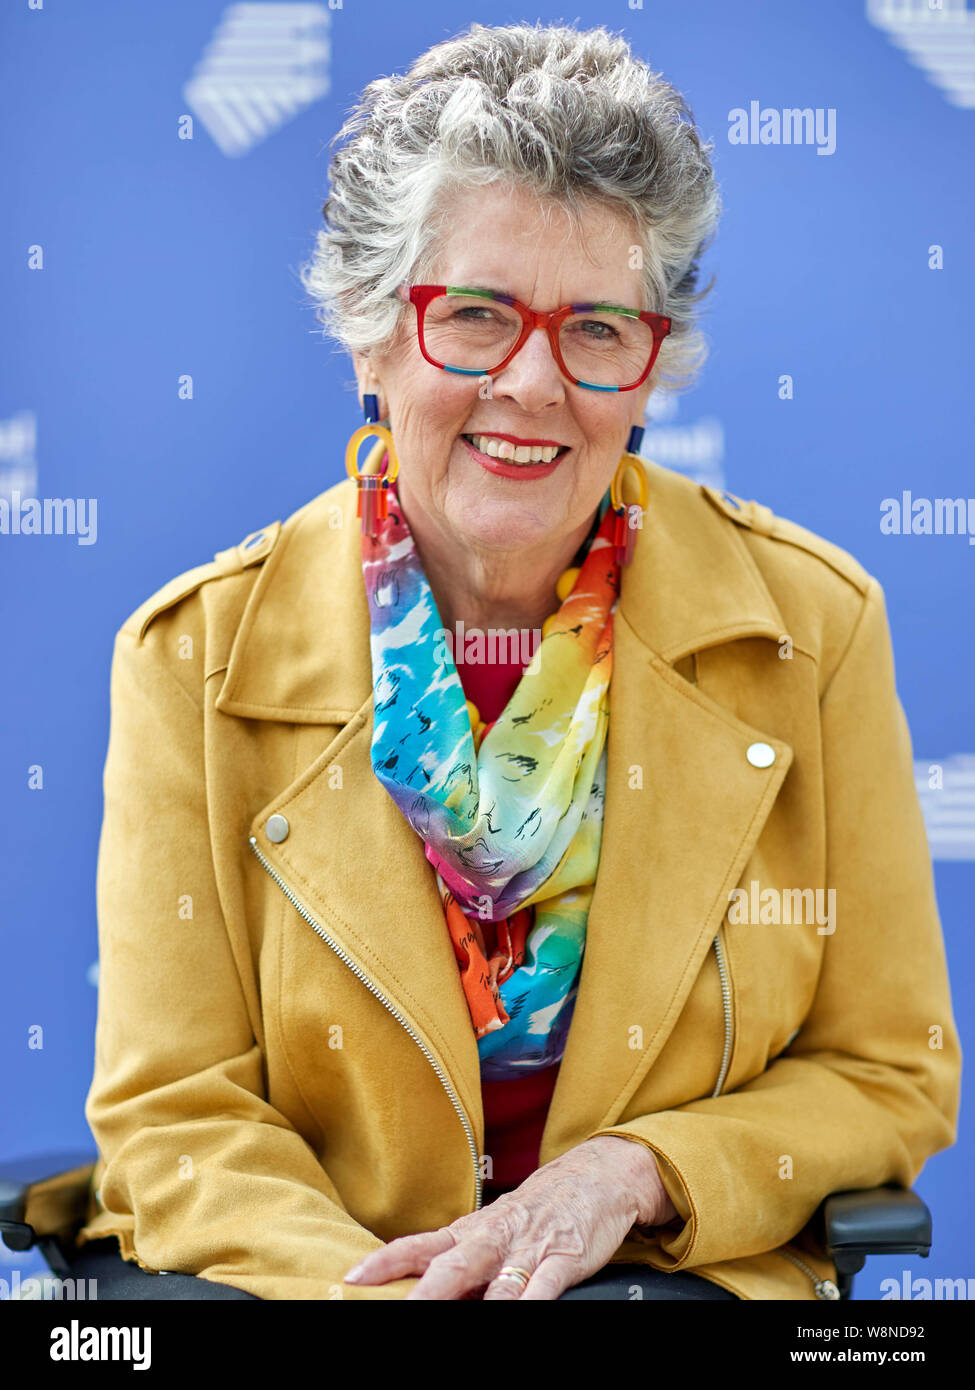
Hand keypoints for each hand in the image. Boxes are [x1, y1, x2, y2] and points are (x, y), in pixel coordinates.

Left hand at [343, 1135, 679, 1299]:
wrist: (593, 1177)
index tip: (353, 1278)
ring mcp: (529, 1248)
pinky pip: (544, 1287)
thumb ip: (457, 1261)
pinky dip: (529, 1303)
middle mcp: (493, 1239)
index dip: (386, 1262)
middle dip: (424, 1294)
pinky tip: (517, 1314)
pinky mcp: (564, 1259)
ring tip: (445, 1319)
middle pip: (452, 1267)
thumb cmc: (534, 1211)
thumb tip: (416, 1289)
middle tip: (401, 1310)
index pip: (419, 1246)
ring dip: (475, 1305)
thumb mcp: (490, 1231)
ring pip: (496, 1283)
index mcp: (470, 1232)